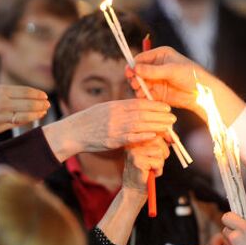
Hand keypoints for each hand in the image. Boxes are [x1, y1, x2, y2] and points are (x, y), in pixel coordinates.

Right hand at [0, 85, 49, 136]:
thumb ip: (9, 94)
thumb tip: (29, 96)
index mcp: (0, 90)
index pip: (26, 91)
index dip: (38, 94)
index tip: (45, 96)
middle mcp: (2, 102)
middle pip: (30, 103)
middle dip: (41, 104)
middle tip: (48, 105)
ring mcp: (0, 116)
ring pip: (26, 115)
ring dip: (37, 113)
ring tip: (43, 111)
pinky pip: (17, 124)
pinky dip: (27, 120)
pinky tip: (32, 118)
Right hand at [43, 99, 174, 162]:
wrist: (72, 133)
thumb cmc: (89, 121)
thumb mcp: (105, 109)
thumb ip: (121, 108)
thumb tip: (137, 105)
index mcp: (115, 105)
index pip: (139, 103)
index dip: (155, 105)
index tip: (166, 107)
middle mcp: (116, 115)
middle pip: (142, 114)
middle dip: (159, 116)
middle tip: (173, 118)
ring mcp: (114, 128)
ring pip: (139, 125)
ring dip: (156, 125)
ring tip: (168, 127)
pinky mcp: (111, 141)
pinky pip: (130, 138)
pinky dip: (142, 136)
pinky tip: (153, 136)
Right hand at [97, 136, 170, 244]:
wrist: (134, 190)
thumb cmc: (145, 173)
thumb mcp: (152, 156)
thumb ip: (159, 145)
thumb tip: (172, 137)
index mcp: (135, 140)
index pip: (154, 131)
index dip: (166, 134)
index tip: (173, 140)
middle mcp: (133, 144)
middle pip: (158, 140)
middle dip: (164, 152)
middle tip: (157, 163)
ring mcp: (134, 152)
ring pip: (159, 152)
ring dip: (160, 163)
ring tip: (151, 169)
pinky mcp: (138, 161)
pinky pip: (158, 162)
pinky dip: (158, 170)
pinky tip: (150, 174)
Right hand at [128, 46, 245, 124]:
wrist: (202, 93)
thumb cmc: (191, 75)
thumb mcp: (171, 70)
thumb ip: (153, 70)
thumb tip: (135, 68)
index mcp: (160, 55)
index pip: (141, 58)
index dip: (134, 65)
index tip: (129, 72)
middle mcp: (156, 66)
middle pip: (138, 71)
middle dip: (134, 77)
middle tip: (135, 83)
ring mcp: (156, 80)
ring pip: (140, 83)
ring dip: (138, 87)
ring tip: (140, 91)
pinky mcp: (157, 92)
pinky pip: (145, 93)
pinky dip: (143, 96)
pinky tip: (144, 97)